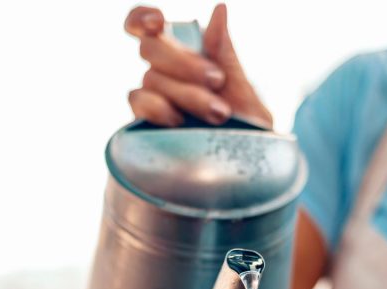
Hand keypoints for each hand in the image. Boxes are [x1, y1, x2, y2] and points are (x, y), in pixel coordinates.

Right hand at [124, 4, 271, 127]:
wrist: (241, 175)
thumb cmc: (246, 132)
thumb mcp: (244, 92)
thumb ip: (227, 56)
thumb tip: (218, 10)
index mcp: (186, 56)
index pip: (148, 27)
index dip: (142, 18)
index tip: (157, 23)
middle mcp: (165, 74)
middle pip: (150, 48)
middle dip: (184, 63)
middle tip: (217, 81)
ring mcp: (153, 98)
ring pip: (151, 79)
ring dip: (186, 93)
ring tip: (218, 113)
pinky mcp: (144, 123)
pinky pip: (140, 103)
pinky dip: (159, 109)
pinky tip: (180, 121)